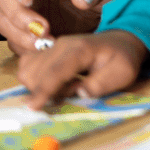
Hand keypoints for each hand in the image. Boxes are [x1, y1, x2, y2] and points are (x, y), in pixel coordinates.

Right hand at [0, 0, 128, 54]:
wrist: (107, 0)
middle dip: (17, 14)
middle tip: (42, 30)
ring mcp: (29, 7)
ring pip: (4, 19)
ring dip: (19, 35)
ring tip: (46, 46)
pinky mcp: (29, 29)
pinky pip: (15, 40)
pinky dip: (25, 49)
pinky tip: (46, 54)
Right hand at [18, 30, 147, 109]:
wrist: (119, 42)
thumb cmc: (121, 59)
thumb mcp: (122, 73)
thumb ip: (101, 84)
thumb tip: (79, 93)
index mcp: (81, 49)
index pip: (56, 71)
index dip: (43, 90)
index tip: (33, 107)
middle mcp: (62, 45)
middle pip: (36, 72)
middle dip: (44, 91)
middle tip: (71, 91)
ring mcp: (52, 47)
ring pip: (28, 70)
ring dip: (38, 86)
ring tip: (65, 86)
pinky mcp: (47, 51)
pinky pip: (27, 66)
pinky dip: (33, 79)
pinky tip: (54, 82)